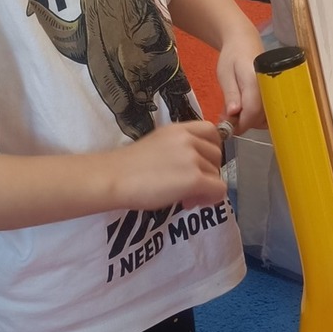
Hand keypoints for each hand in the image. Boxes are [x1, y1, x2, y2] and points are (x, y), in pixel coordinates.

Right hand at [106, 122, 225, 211]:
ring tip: (183, 196)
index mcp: (178, 129)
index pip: (211, 131)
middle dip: (208, 172)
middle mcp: (188, 139)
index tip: (198, 164)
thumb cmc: (128, 167)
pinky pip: (219, 190)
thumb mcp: (158, 145)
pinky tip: (189, 202)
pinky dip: (209, 199)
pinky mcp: (195, 179)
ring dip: (205, 188)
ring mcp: (193, 158)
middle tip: (188, 186)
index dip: (210, 149)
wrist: (113, 178)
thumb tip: (197, 170)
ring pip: (217, 174)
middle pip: (217, 155)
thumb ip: (180, 149)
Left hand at [216, 19, 266, 133]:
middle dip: (244, 123)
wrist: (245, 42)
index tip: (228, 127)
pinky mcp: (276, 95)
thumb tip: (233, 114)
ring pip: (265, 118)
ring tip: (235, 111)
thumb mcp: (225, 75)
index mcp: (256, 82)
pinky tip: (245, 109)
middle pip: (260, 118)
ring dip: (250, 121)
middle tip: (228, 118)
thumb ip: (231, 94)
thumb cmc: (232, 57)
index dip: (240, 124)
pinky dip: (257, 117)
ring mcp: (275, 92)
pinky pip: (268, 113)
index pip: (252, 112)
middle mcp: (270, 88)